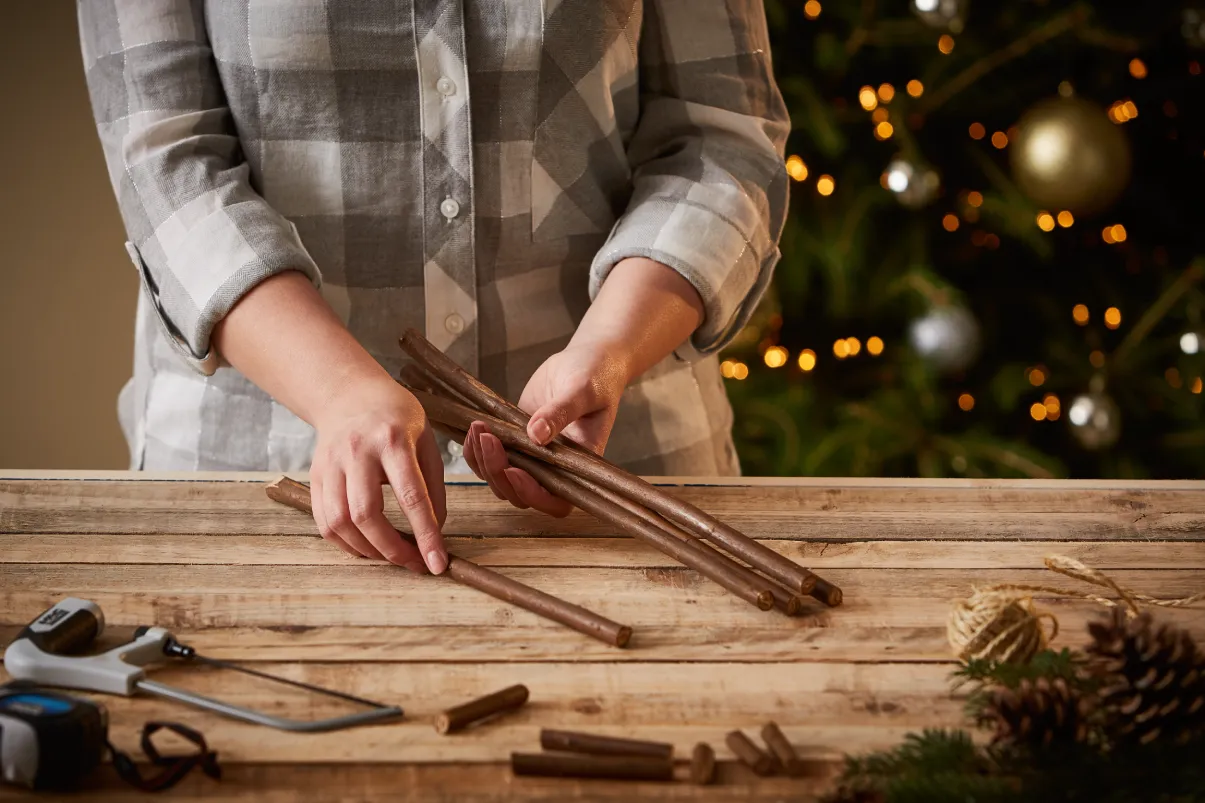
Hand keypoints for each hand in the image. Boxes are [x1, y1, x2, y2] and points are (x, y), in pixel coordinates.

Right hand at [310, 376, 447, 571]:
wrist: (349, 393)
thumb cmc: (396, 417)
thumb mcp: (426, 441)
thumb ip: (434, 486)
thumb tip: (436, 530)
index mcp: (393, 440)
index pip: (412, 496)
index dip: (426, 535)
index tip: (437, 564)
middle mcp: (357, 452)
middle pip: (366, 514)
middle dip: (392, 549)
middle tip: (414, 563)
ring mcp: (331, 464)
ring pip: (339, 522)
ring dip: (367, 550)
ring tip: (390, 555)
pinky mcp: (315, 476)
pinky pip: (323, 521)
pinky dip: (345, 543)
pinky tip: (365, 546)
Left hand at [464, 341, 629, 516]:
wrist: (584, 361)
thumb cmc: (596, 377)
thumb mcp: (583, 391)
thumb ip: (561, 412)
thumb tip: (536, 434)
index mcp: (578, 464)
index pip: (556, 500)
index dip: (533, 494)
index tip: (514, 470)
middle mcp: (555, 468)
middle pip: (520, 494)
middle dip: (499, 472)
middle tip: (488, 438)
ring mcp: (533, 456)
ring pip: (501, 480)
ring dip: (484, 462)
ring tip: (477, 430)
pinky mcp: (516, 441)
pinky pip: (492, 458)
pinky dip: (477, 450)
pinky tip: (474, 429)